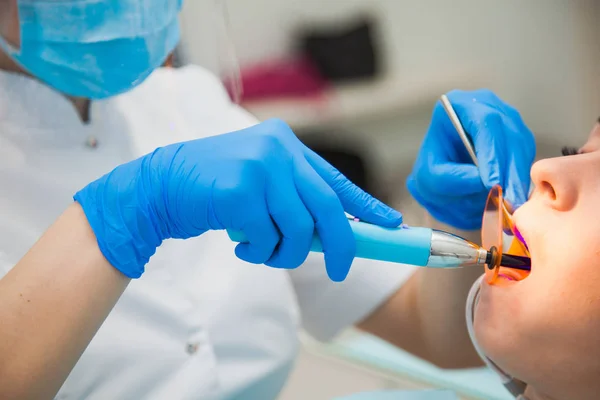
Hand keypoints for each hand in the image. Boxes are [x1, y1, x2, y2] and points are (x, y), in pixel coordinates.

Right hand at [75, 119, 401, 280]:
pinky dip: (258, 251)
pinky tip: (238, 243)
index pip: (334, 180)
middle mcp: (278, 149)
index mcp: (285, 145)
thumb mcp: (260, 188)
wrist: (161, 188)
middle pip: (327, 207)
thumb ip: (294, 202)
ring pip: (299, 229)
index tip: (391, 224)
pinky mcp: (242, 189)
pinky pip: (268, 238)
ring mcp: (260, 166)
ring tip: (258, 250)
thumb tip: (334, 235)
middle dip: (340, 245)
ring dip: (283, 253)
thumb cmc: (213, 192)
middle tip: (339, 270)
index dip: (365, 205)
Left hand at [407, 89, 534, 229]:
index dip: (493, 153)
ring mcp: (506, 119)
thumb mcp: (429, 176)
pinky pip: (526, 157)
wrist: (440, 173)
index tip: (493, 182)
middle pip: (510, 134)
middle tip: (509, 199)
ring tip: (512, 202)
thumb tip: (486, 183)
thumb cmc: (432, 170)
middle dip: (510, 170)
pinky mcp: (518, 138)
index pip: (486, 122)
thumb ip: (451, 179)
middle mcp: (488, 105)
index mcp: (459, 105)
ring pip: (522, 146)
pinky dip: (521, 178)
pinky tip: (514, 196)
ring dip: (518, 176)